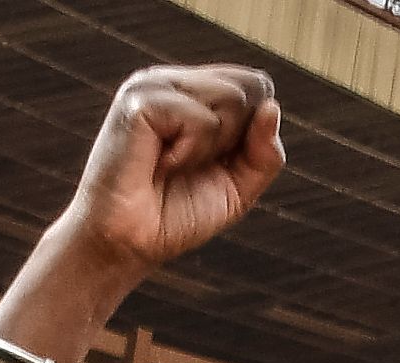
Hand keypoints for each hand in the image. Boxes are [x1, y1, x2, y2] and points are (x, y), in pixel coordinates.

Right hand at [61, 66, 283, 280]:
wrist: (127, 245)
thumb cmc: (175, 216)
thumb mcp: (238, 188)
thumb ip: (265, 153)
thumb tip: (272, 106)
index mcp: (193, 90)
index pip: (256, 84)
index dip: (254, 130)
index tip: (217, 162)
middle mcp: (173, 79)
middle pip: (252, 87)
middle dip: (236, 140)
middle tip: (190, 166)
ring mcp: (153, 85)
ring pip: (231, 99)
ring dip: (211, 149)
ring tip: (172, 165)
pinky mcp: (139, 100)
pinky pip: (200, 120)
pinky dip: (189, 154)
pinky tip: (159, 164)